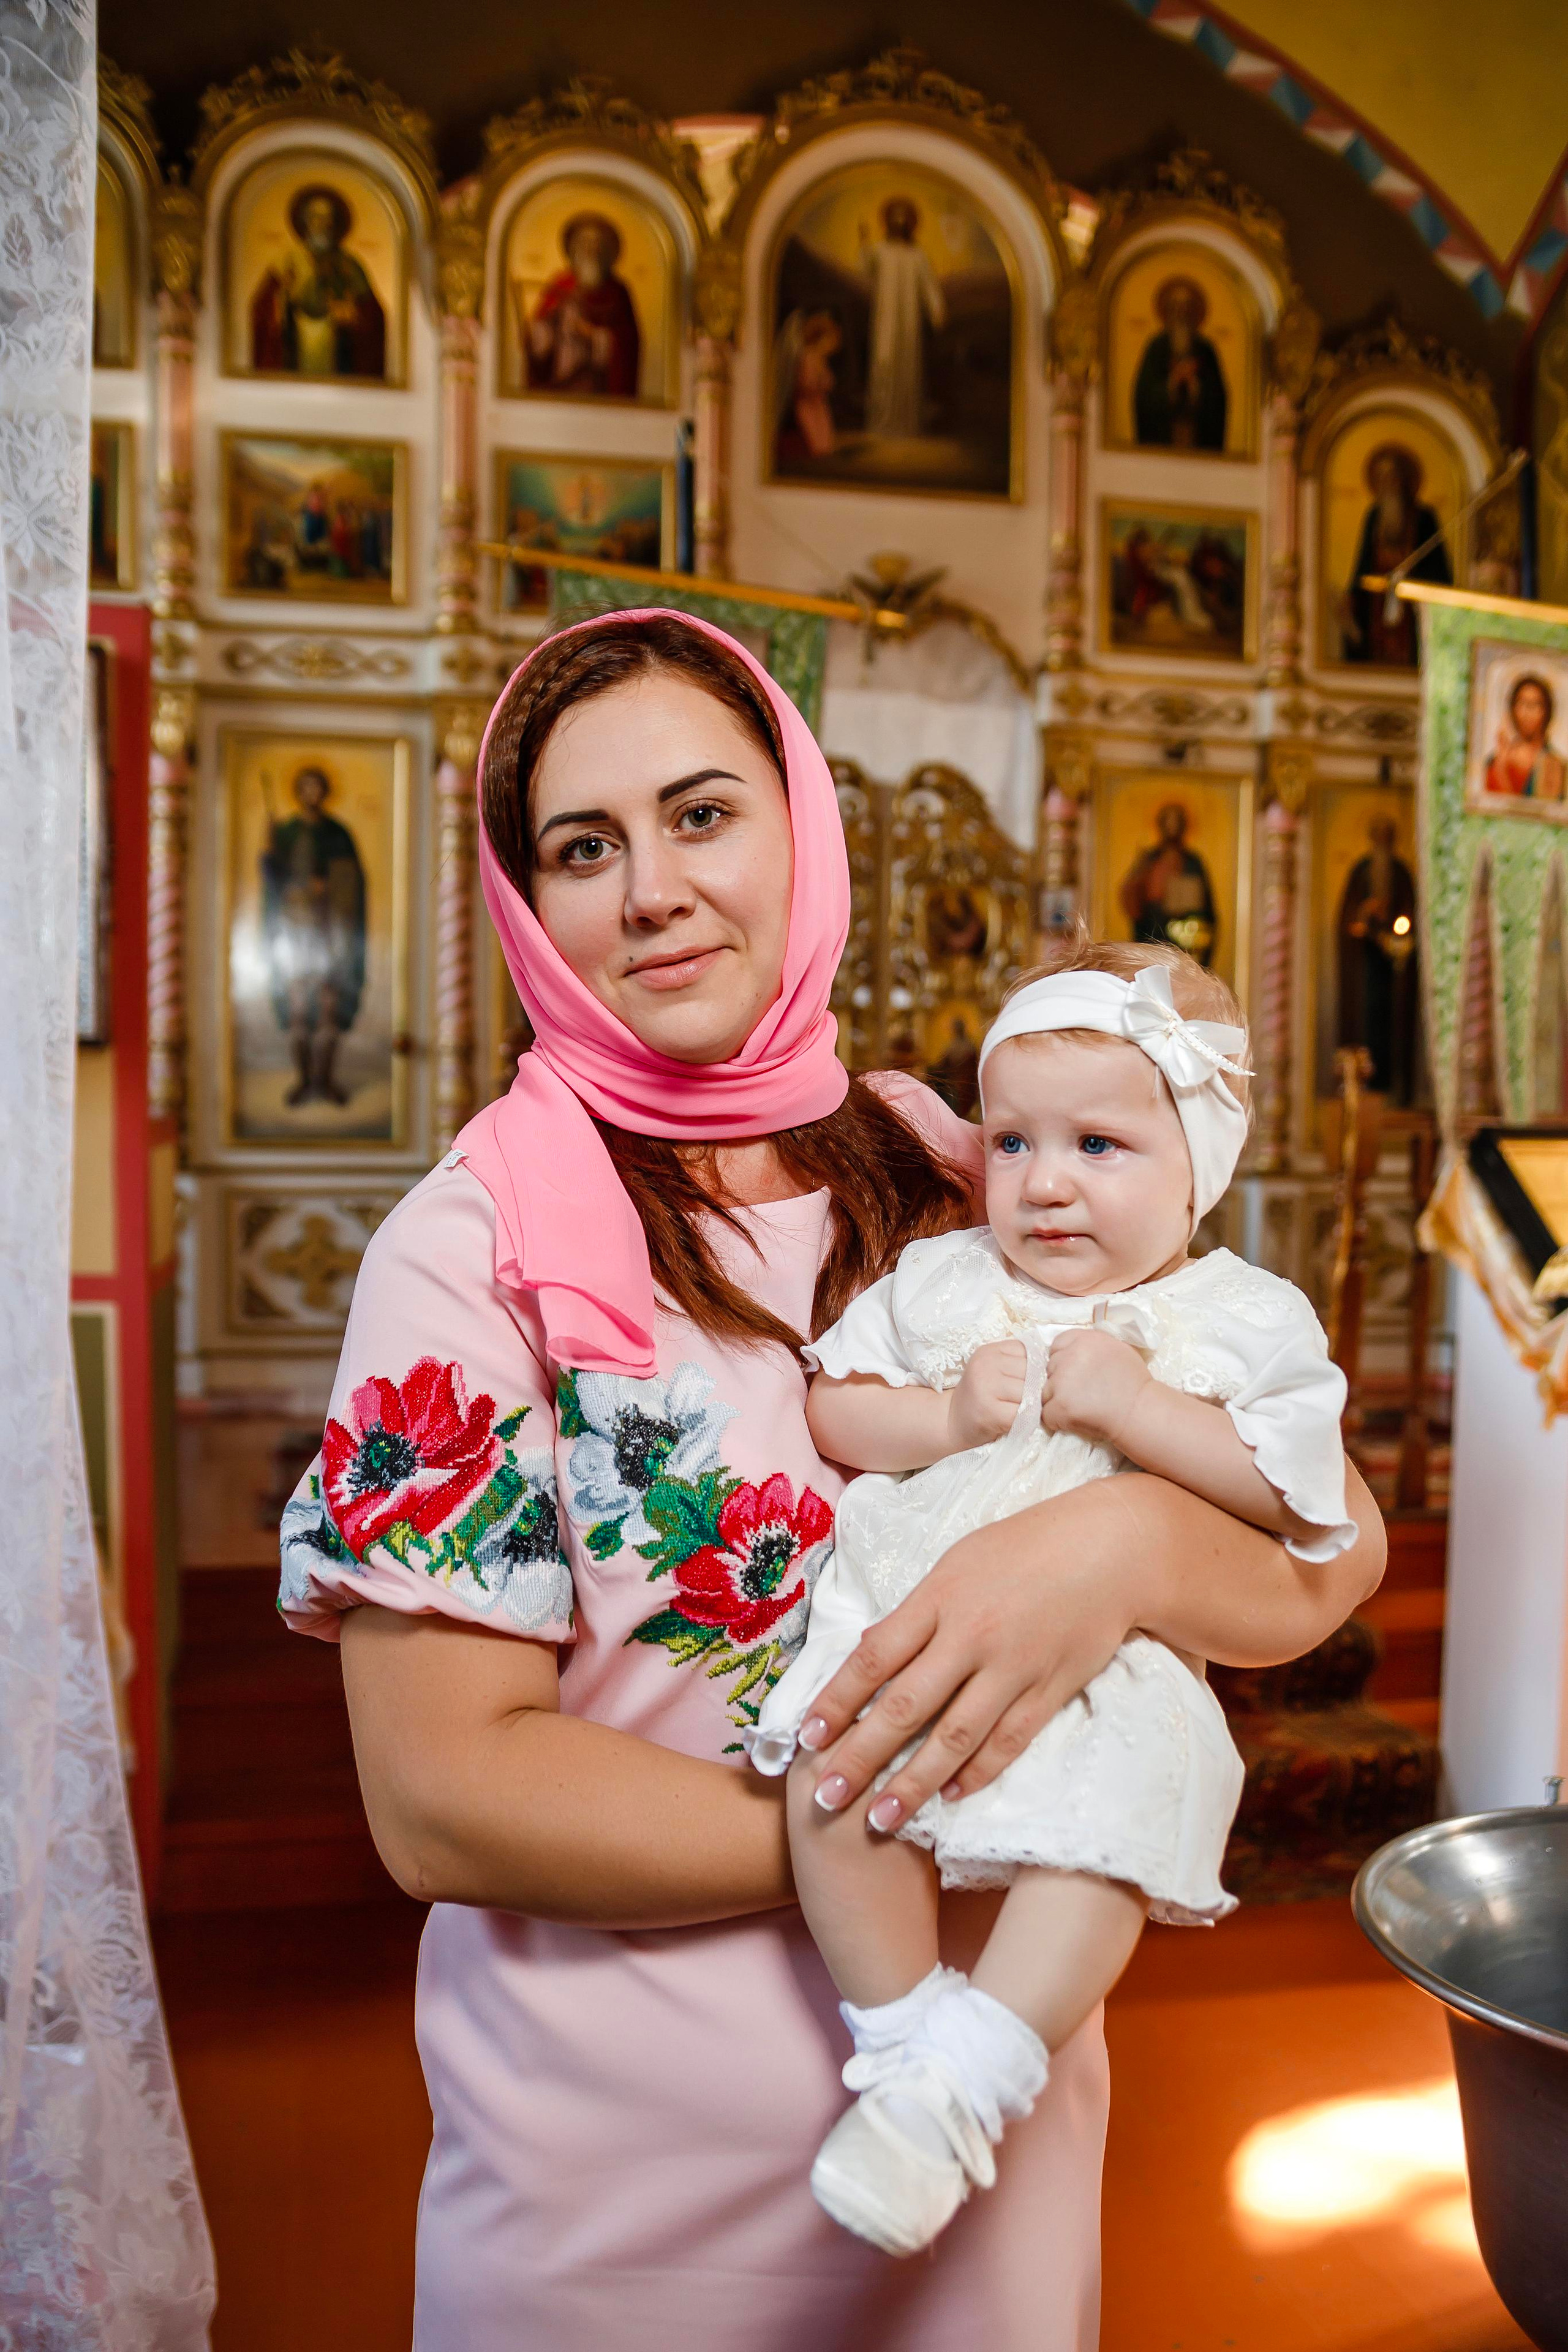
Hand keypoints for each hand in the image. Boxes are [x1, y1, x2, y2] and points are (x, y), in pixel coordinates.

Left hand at [799, 1476, 1143, 1830]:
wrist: (1111, 1548)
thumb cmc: (1025, 1547)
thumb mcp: (957, 1563)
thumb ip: (915, 1612)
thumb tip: (866, 1650)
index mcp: (940, 1597)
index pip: (874, 1657)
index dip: (836, 1700)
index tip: (806, 1736)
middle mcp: (972, 1635)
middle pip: (905, 1706)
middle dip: (860, 1756)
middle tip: (826, 1797)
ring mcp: (1013, 1667)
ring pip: (954, 1737)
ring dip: (913, 1783)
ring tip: (881, 1819)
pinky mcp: (1050, 1689)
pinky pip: (1008, 1742)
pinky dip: (978, 1773)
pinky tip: (950, 1797)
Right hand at [945, 1339, 1026, 1450]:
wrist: (951, 1422)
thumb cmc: (981, 1396)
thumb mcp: (994, 1370)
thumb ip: (1017, 1363)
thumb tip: (1054, 1366)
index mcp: (989, 1351)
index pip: (1029, 1352)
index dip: (1034, 1369)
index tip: (1025, 1382)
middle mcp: (985, 1365)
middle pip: (1031, 1372)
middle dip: (1035, 1388)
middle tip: (1025, 1400)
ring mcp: (985, 1387)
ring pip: (1029, 1393)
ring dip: (1031, 1405)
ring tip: (1020, 1410)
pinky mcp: (989, 1411)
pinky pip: (1023, 1413)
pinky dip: (1025, 1420)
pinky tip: (1015, 1421)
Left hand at [1040, 1326, 1149, 1447]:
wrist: (1140, 1412)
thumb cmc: (1133, 1383)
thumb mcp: (1116, 1349)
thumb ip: (1092, 1344)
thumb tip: (1072, 1348)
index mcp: (1084, 1340)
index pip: (1057, 1344)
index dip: (1063, 1359)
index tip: (1075, 1372)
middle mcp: (1070, 1356)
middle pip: (1050, 1368)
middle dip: (1061, 1381)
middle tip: (1083, 1393)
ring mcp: (1063, 1381)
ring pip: (1046, 1391)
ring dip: (1058, 1401)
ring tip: (1082, 1407)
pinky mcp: (1060, 1405)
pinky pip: (1046, 1413)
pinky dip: (1057, 1420)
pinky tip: (1076, 1419)